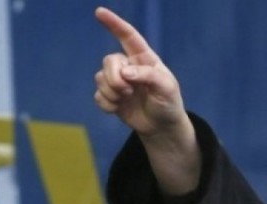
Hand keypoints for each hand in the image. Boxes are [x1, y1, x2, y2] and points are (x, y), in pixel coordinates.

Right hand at [93, 6, 186, 138]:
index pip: (128, 37)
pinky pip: (98, 95)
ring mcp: (118, 81)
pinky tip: (118, 109)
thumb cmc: (169, 103)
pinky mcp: (111, 97)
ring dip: (112, 92)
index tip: (100, 12)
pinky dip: (107, 104)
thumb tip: (125, 72)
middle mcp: (128, 66)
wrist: (162, 127)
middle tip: (127, 91)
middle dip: (115, 77)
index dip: (114, 24)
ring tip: (126, 100)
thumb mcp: (167, 88)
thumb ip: (148, 76)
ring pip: (100, 78)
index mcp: (144, 59)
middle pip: (109, 60)